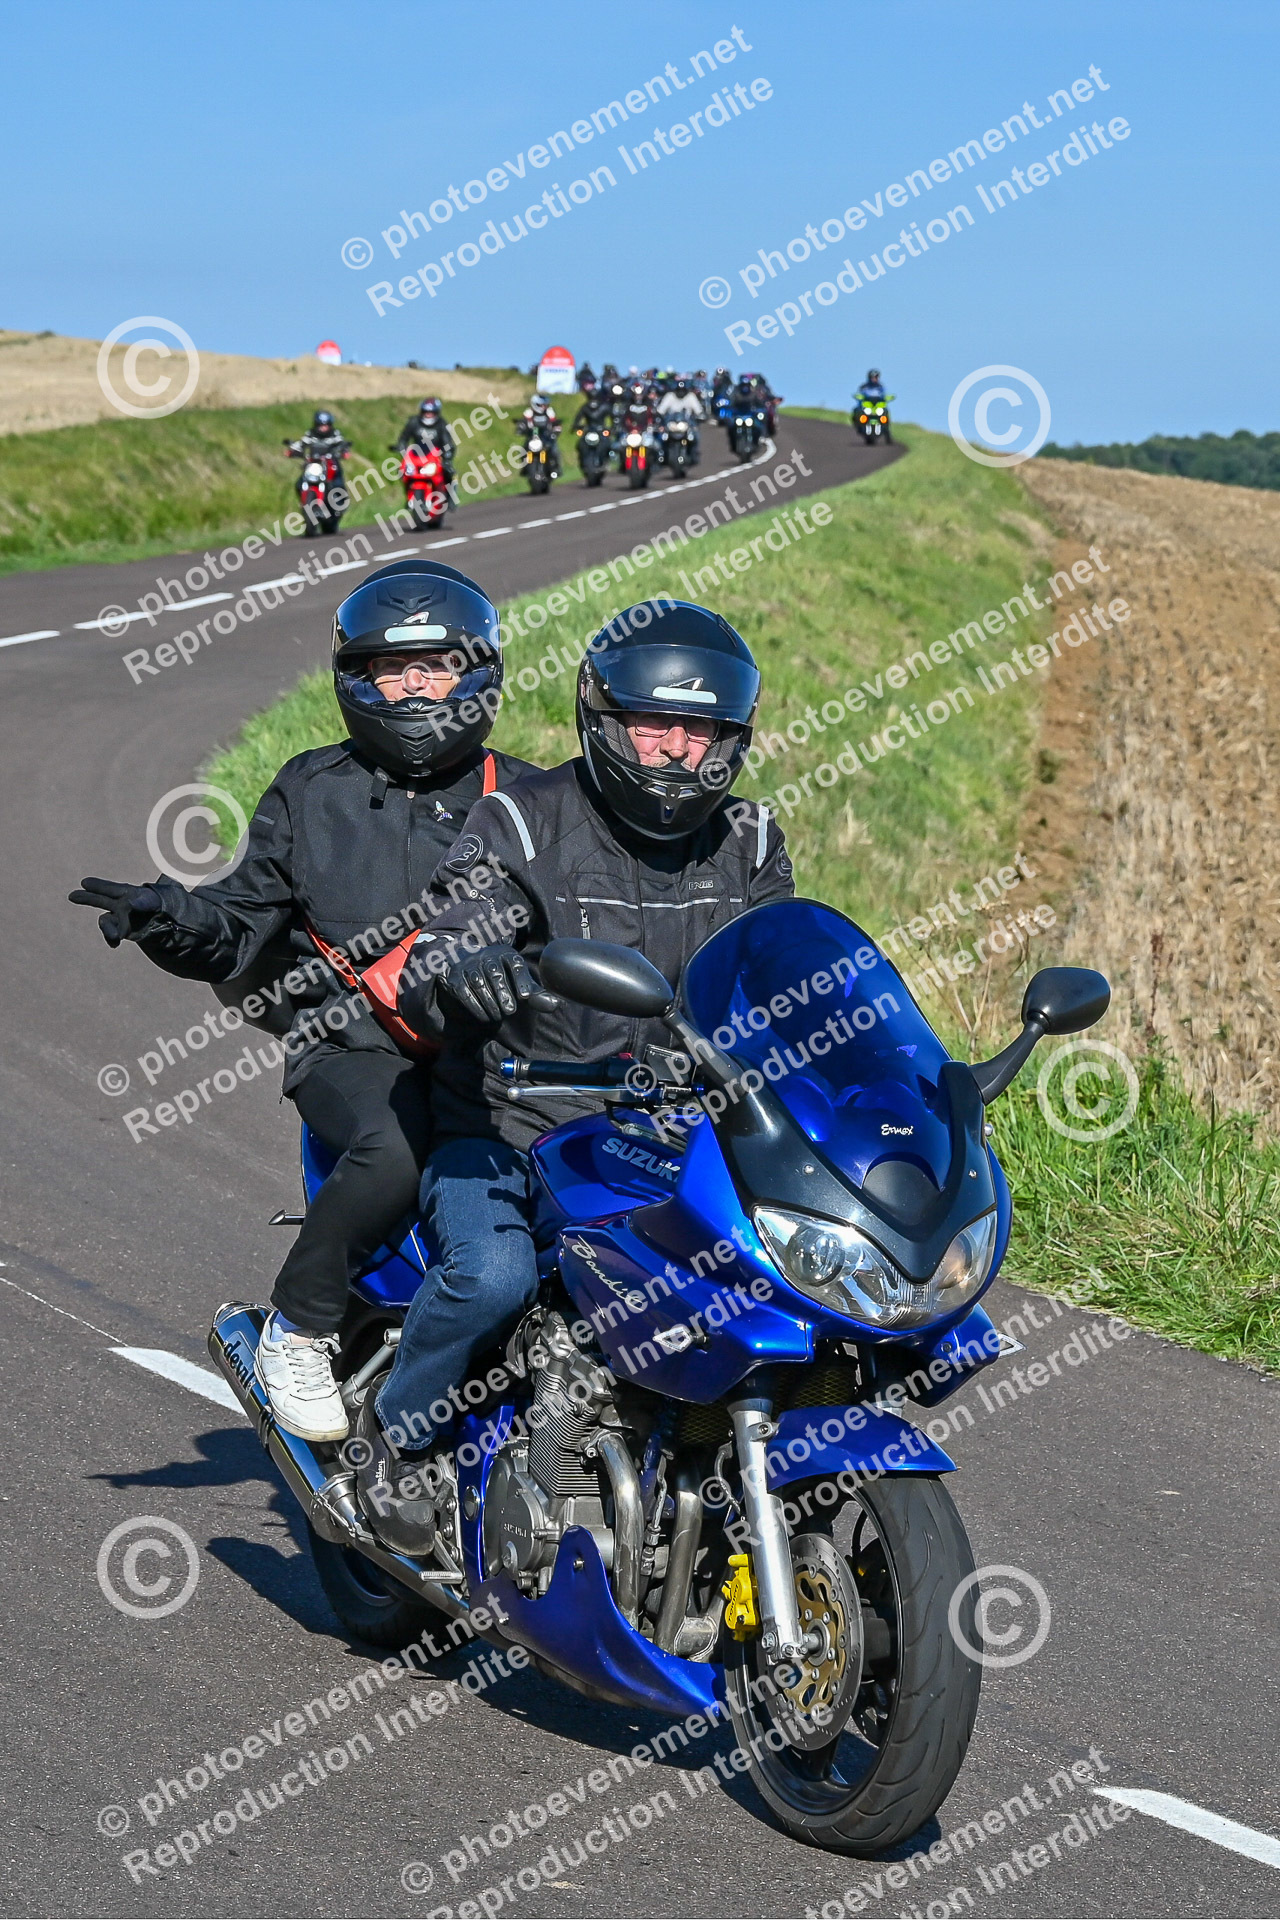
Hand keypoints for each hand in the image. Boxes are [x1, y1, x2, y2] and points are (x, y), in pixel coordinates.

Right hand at [68, 877, 161, 948]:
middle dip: (87, 898)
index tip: (85, 883)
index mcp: (130, 892)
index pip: (112, 889)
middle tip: (72, 896)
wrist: (169, 921)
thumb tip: (129, 902)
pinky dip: (112, 938)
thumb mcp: (159, 902)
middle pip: (101, 900)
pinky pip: (113, 934)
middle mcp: (122, 903)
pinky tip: (115, 943)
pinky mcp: (123, 930)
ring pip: (106, 921)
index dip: (99, 886)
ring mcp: (121, 917)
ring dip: (107, 928)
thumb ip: (145, 901)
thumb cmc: (165, 906)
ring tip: (116, 936)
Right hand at [440, 943, 556, 1023]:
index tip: (526, 997)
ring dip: (489, 1001)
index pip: (515, 962)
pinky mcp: (455, 976)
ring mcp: (469, 964)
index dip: (521, 979)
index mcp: (507, 953)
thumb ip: (536, 995)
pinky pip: (464, 990)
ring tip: (498, 1016)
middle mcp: (487, 955)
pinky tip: (484, 1016)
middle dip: (503, 993)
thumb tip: (555, 1004)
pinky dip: (474, 1005)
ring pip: (478, 981)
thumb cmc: (502, 980)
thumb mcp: (519, 984)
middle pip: (495, 972)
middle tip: (510, 1011)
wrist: (468, 970)